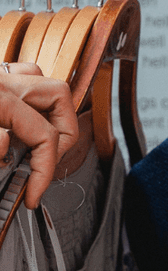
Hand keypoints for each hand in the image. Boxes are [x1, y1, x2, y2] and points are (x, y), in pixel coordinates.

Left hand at [1, 63, 78, 208]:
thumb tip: (6, 147)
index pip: (45, 134)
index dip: (44, 172)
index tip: (31, 195)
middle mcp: (1, 80)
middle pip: (59, 96)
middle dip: (59, 137)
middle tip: (42, 166)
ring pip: (43, 80)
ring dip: (49, 111)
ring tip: (38, 142)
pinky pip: (19, 76)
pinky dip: (27, 98)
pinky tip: (17, 119)